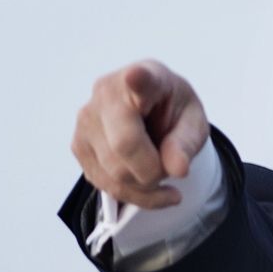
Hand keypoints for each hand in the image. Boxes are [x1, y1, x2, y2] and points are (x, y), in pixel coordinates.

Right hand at [70, 59, 209, 208]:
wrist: (152, 111)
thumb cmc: (173, 111)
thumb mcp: (194, 122)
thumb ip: (187, 142)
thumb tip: (177, 169)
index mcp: (144, 76)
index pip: (139, 80)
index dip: (138, 80)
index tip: (137, 77)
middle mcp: (105, 94)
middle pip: (125, 146)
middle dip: (155, 171)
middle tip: (173, 167)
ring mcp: (86, 121)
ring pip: (114, 173)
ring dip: (146, 187)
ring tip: (163, 172)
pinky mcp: (78, 146)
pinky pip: (106, 184)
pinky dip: (134, 195)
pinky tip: (151, 188)